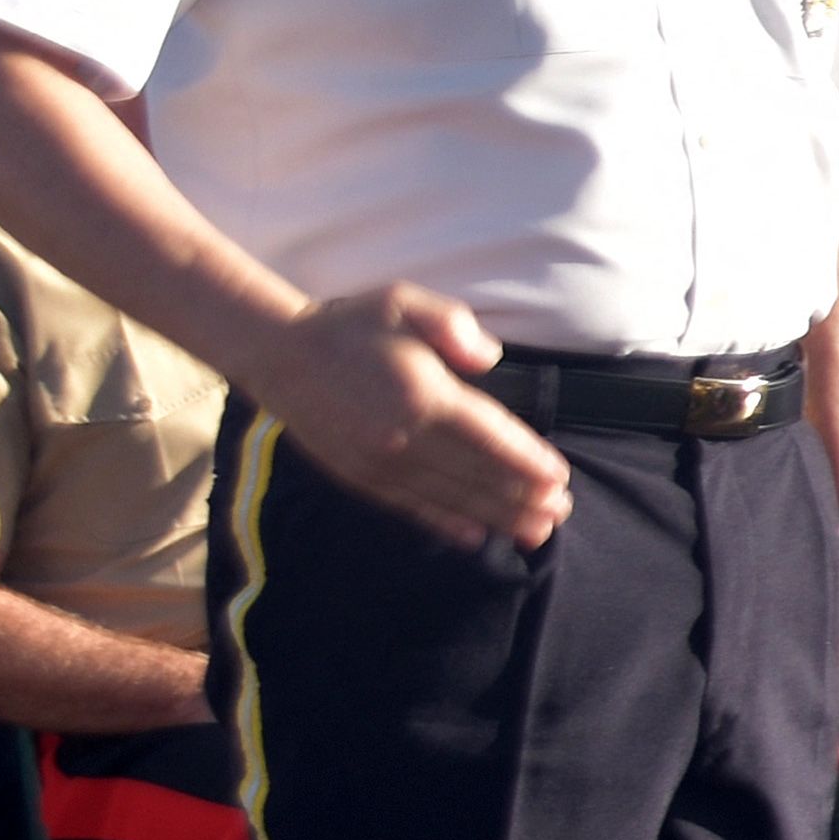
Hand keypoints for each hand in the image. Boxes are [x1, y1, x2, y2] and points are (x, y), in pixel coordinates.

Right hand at [255, 284, 572, 547]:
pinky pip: (411, 506)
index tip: (559, 478)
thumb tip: (490, 357)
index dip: (527, 460)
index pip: (489, 436)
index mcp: (421, 393)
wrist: (278, 354)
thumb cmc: (351, 324)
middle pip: (476, 474)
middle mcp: (402, 435)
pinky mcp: (360, 476)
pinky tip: (474, 537)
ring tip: (535, 532)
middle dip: (523, 497)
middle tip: (560, 512)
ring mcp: (379, 462)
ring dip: (496, 517)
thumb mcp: (404, 302)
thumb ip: (452, 325)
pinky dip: (446, 523)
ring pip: (450, 497)